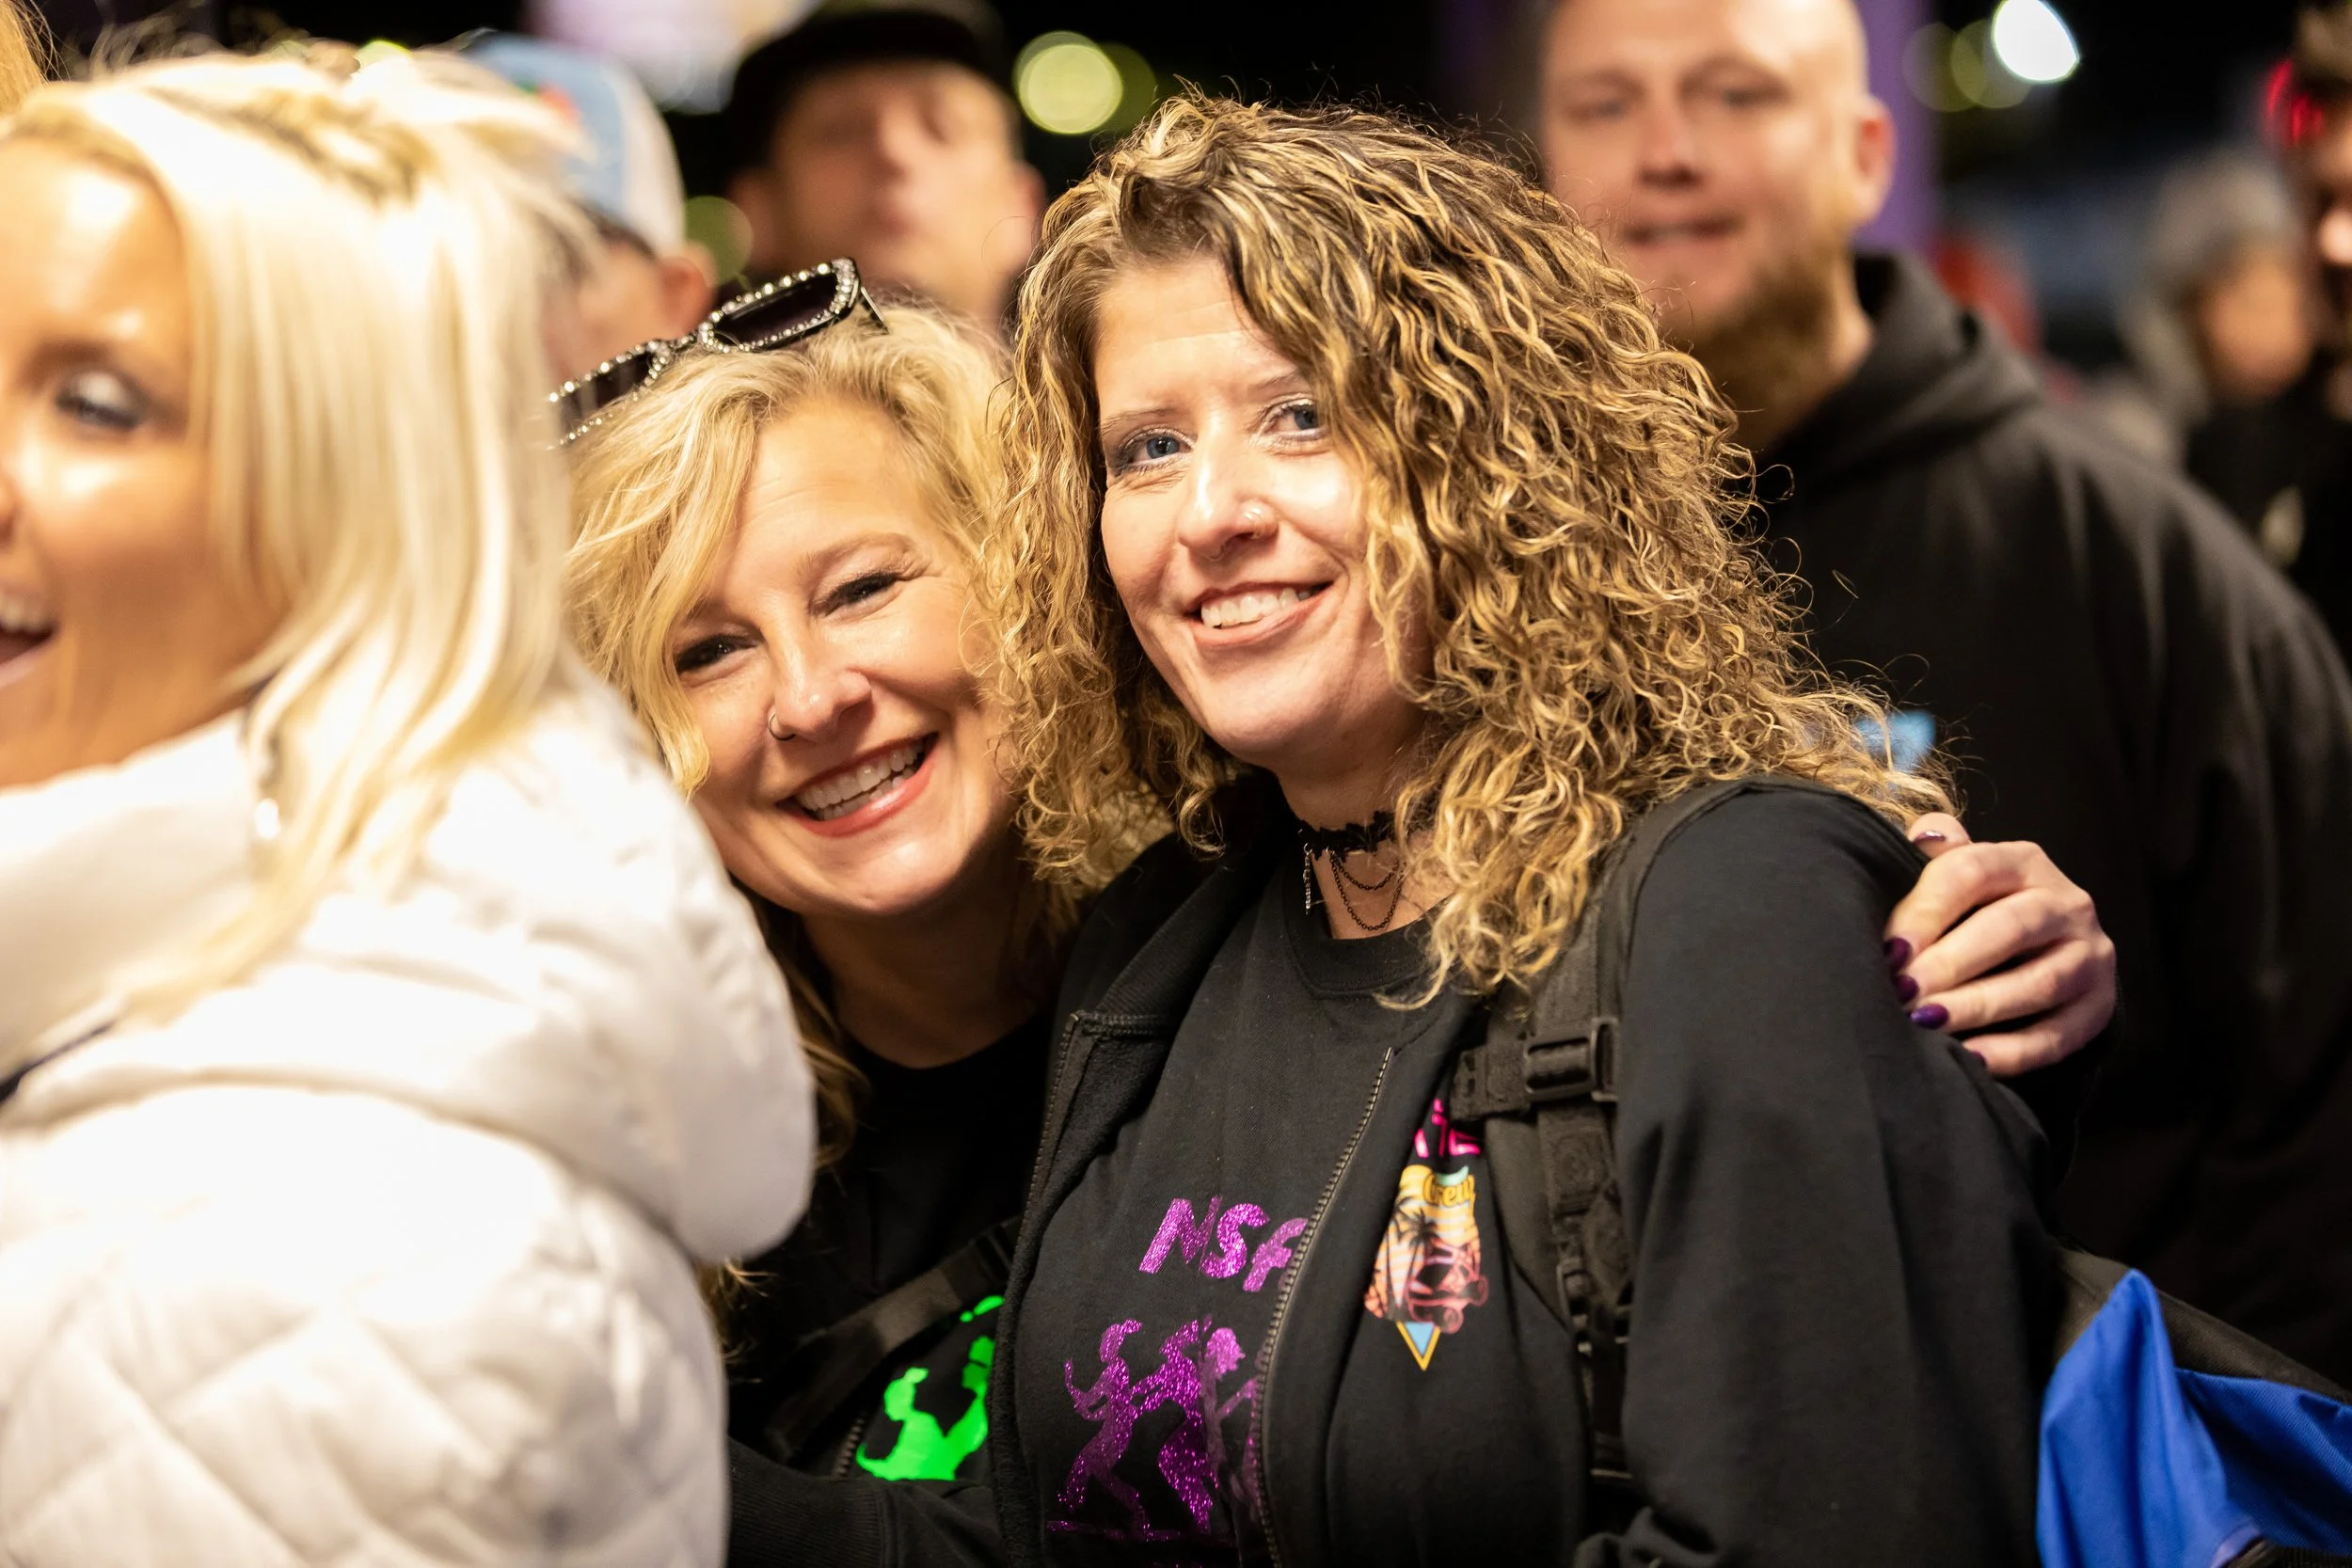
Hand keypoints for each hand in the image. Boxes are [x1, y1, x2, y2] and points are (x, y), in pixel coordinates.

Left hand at [1883, 813, 2115, 1076]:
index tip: (1890, 950)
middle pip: (2010, 927)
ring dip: (1980, 1006)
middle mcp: (2066, 903)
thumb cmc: (1977, 911)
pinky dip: (2011, 1051)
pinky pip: (2057, 1035)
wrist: (2043, 954)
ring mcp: (2089, 956)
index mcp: (2023, 862)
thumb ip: (1936, 857)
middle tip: (1904, 990)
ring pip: (2040, 983)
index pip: (1974, 871)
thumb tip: (1923, 835)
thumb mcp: (1958, 875)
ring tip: (1928, 1023)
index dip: (1927, 910)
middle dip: (1952, 962)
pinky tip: (1968, 1059)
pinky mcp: (2098, 1007)